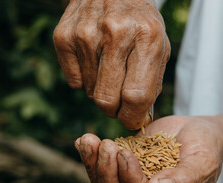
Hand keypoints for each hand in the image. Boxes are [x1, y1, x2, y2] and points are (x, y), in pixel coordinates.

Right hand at [54, 0, 169, 128]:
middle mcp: (115, 33)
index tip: (132, 119)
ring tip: (110, 69)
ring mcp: (85, 34)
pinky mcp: (63, 37)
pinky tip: (94, 60)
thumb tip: (139, 119)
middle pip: (107, 100)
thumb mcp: (159, 47)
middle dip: (114, 110)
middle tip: (119, 104)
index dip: (133, 116)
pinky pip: (74, 82)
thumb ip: (152, 84)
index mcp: (146, 37)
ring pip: (91, 93)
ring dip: (102, 91)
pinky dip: (86, 79)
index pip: (136, 96)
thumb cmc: (141, 23)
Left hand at [75, 115, 222, 182]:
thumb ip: (184, 180)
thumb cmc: (207, 147)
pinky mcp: (125, 174)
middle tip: (104, 145)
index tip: (124, 152)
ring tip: (88, 140)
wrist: (199, 133)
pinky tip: (83, 142)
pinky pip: (103, 173)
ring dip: (94, 165)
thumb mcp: (203, 162)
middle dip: (107, 174)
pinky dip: (91, 159)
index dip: (130, 180)